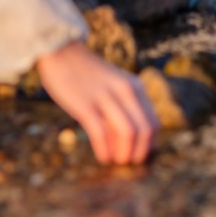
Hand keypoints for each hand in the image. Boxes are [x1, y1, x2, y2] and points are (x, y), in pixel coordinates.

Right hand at [35, 42, 157, 165]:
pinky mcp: (85, 105)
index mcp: (135, 87)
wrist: (62, 52)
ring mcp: (105, 97)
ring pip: (128, 133)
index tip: (139, 156)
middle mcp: (125, 91)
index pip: (153, 123)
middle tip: (128, 164)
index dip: (149, 145)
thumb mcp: (115, 85)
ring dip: (124, 154)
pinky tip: (102, 157)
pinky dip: (105, 150)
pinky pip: (101, 133)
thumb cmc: (87, 74)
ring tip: (116, 162)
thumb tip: (132, 138)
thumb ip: (125, 105)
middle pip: (144, 130)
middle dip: (139, 153)